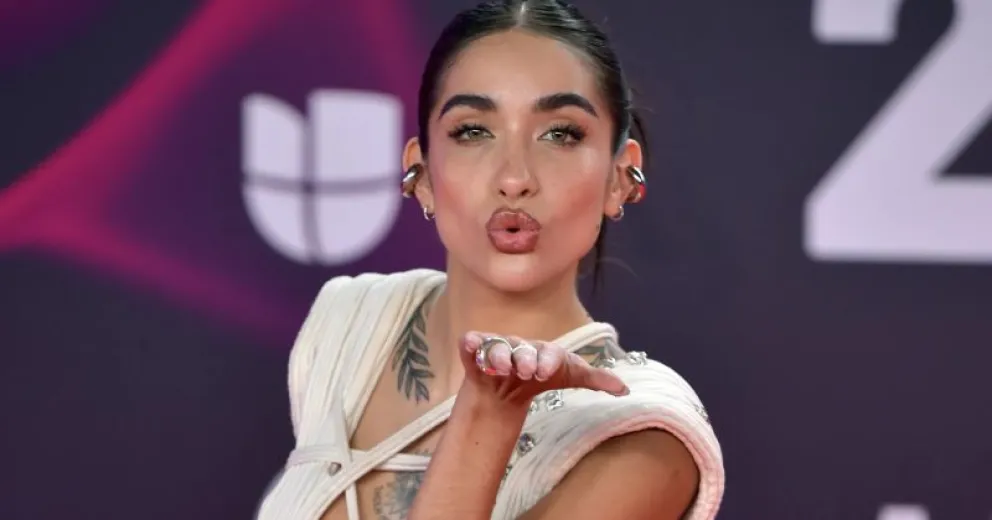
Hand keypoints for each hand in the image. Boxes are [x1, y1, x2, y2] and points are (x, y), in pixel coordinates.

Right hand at [457, 332, 629, 406]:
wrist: (508, 388)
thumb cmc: (541, 376)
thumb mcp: (569, 377)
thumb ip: (596, 379)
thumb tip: (626, 388)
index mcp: (544, 350)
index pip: (549, 352)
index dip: (548, 360)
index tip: (548, 372)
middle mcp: (521, 345)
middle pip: (523, 349)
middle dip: (525, 358)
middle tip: (527, 370)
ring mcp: (498, 347)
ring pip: (497, 347)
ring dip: (499, 355)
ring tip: (501, 367)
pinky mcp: (475, 352)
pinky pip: (472, 344)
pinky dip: (470, 344)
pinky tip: (469, 345)